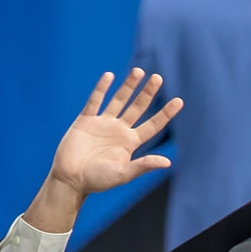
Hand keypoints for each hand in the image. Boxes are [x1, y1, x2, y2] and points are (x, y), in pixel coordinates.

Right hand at [25, 70, 180, 232]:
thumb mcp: (124, 173)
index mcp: (131, 142)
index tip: (179, 101)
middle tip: (158, 78)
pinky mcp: (85, 120)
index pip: (153, 125)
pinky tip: (109, 76)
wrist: (71, 178)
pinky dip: (102, 89)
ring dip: (128, 86)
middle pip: (138, 107)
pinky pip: (95, 101)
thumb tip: (168, 163)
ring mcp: (103, 123)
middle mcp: (119, 130)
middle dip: (148, 93)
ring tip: (139, 72)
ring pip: (119, 100)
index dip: (165, 113)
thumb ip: (143, 165)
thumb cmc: (98, 180)